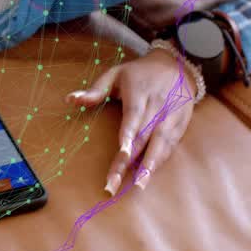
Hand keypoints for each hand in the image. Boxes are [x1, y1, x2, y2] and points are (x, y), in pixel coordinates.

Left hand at [66, 48, 198, 194]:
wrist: (177, 65)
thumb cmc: (139, 73)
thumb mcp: (115, 74)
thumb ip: (95, 89)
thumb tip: (70, 100)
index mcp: (140, 92)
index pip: (133, 117)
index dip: (128, 136)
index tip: (121, 154)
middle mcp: (158, 105)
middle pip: (143, 136)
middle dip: (130, 161)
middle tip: (115, 183)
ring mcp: (172, 115)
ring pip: (161, 143)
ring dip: (149, 166)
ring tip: (138, 185)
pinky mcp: (181, 124)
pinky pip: (170, 145)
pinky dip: (160, 160)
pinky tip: (149, 175)